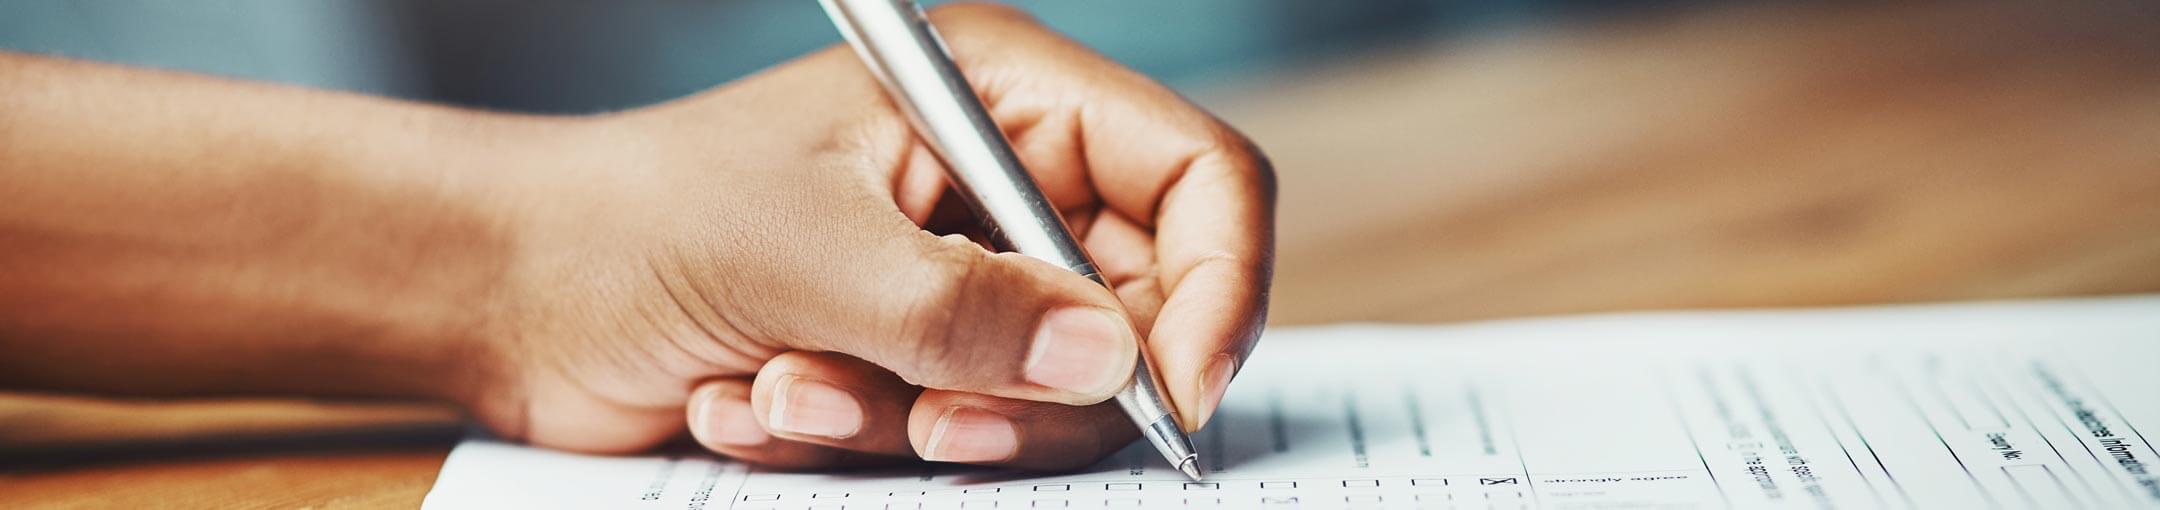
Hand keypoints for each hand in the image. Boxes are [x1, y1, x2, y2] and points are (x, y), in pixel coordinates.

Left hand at [471, 3, 1273, 469]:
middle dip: (1034, 391)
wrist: (510, 296)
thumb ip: (968, 313)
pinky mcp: (909, 364)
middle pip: (1136, 311)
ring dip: (913, 419)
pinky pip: (956, 433)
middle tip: (938, 426)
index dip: (1219, 283)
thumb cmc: (640, 223)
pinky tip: (751, 399)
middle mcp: (999, 188)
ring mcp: (957, 282)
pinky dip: (856, 437)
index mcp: (1002, 101)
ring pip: (1044, 395)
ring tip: (790, 392)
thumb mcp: (812, 256)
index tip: (1178, 392)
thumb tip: (1116, 362)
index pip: (1194, 178)